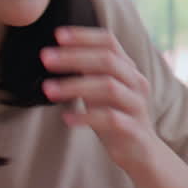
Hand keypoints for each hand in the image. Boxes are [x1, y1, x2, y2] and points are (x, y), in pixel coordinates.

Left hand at [41, 26, 155, 170]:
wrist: (141, 153)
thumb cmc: (115, 118)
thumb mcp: (101, 91)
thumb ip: (88, 73)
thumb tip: (57, 54)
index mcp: (128, 70)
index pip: (109, 43)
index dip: (84, 36)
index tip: (57, 34)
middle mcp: (136, 83)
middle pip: (108, 60)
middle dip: (74, 57)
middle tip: (45, 58)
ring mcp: (136, 105)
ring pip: (109, 86)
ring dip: (75, 86)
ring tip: (48, 90)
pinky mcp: (134, 129)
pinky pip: (111, 119)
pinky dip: (86, 116)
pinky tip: (67, 118)